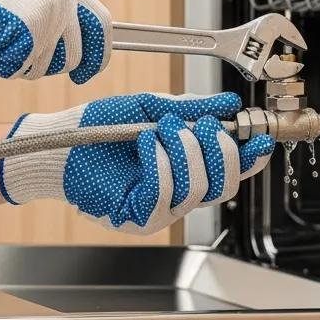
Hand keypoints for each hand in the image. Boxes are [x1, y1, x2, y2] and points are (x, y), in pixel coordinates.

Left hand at [0, 92, 274, 234]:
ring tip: (159, 128)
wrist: (61, 142)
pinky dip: (160, 163)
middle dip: (218, 149)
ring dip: (184, 150)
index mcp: (186, 169)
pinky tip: (145, 143)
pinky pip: (165, 194)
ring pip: (198, 190)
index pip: (232, 171)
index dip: (250, 156)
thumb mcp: (151, 109)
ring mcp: (159, 209)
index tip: (257, 136)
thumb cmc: (99, 128)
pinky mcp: (136, 216)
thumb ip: (190, 109)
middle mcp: (178, 194)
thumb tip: (227, 104)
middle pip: (225, 185)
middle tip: (195, 123)